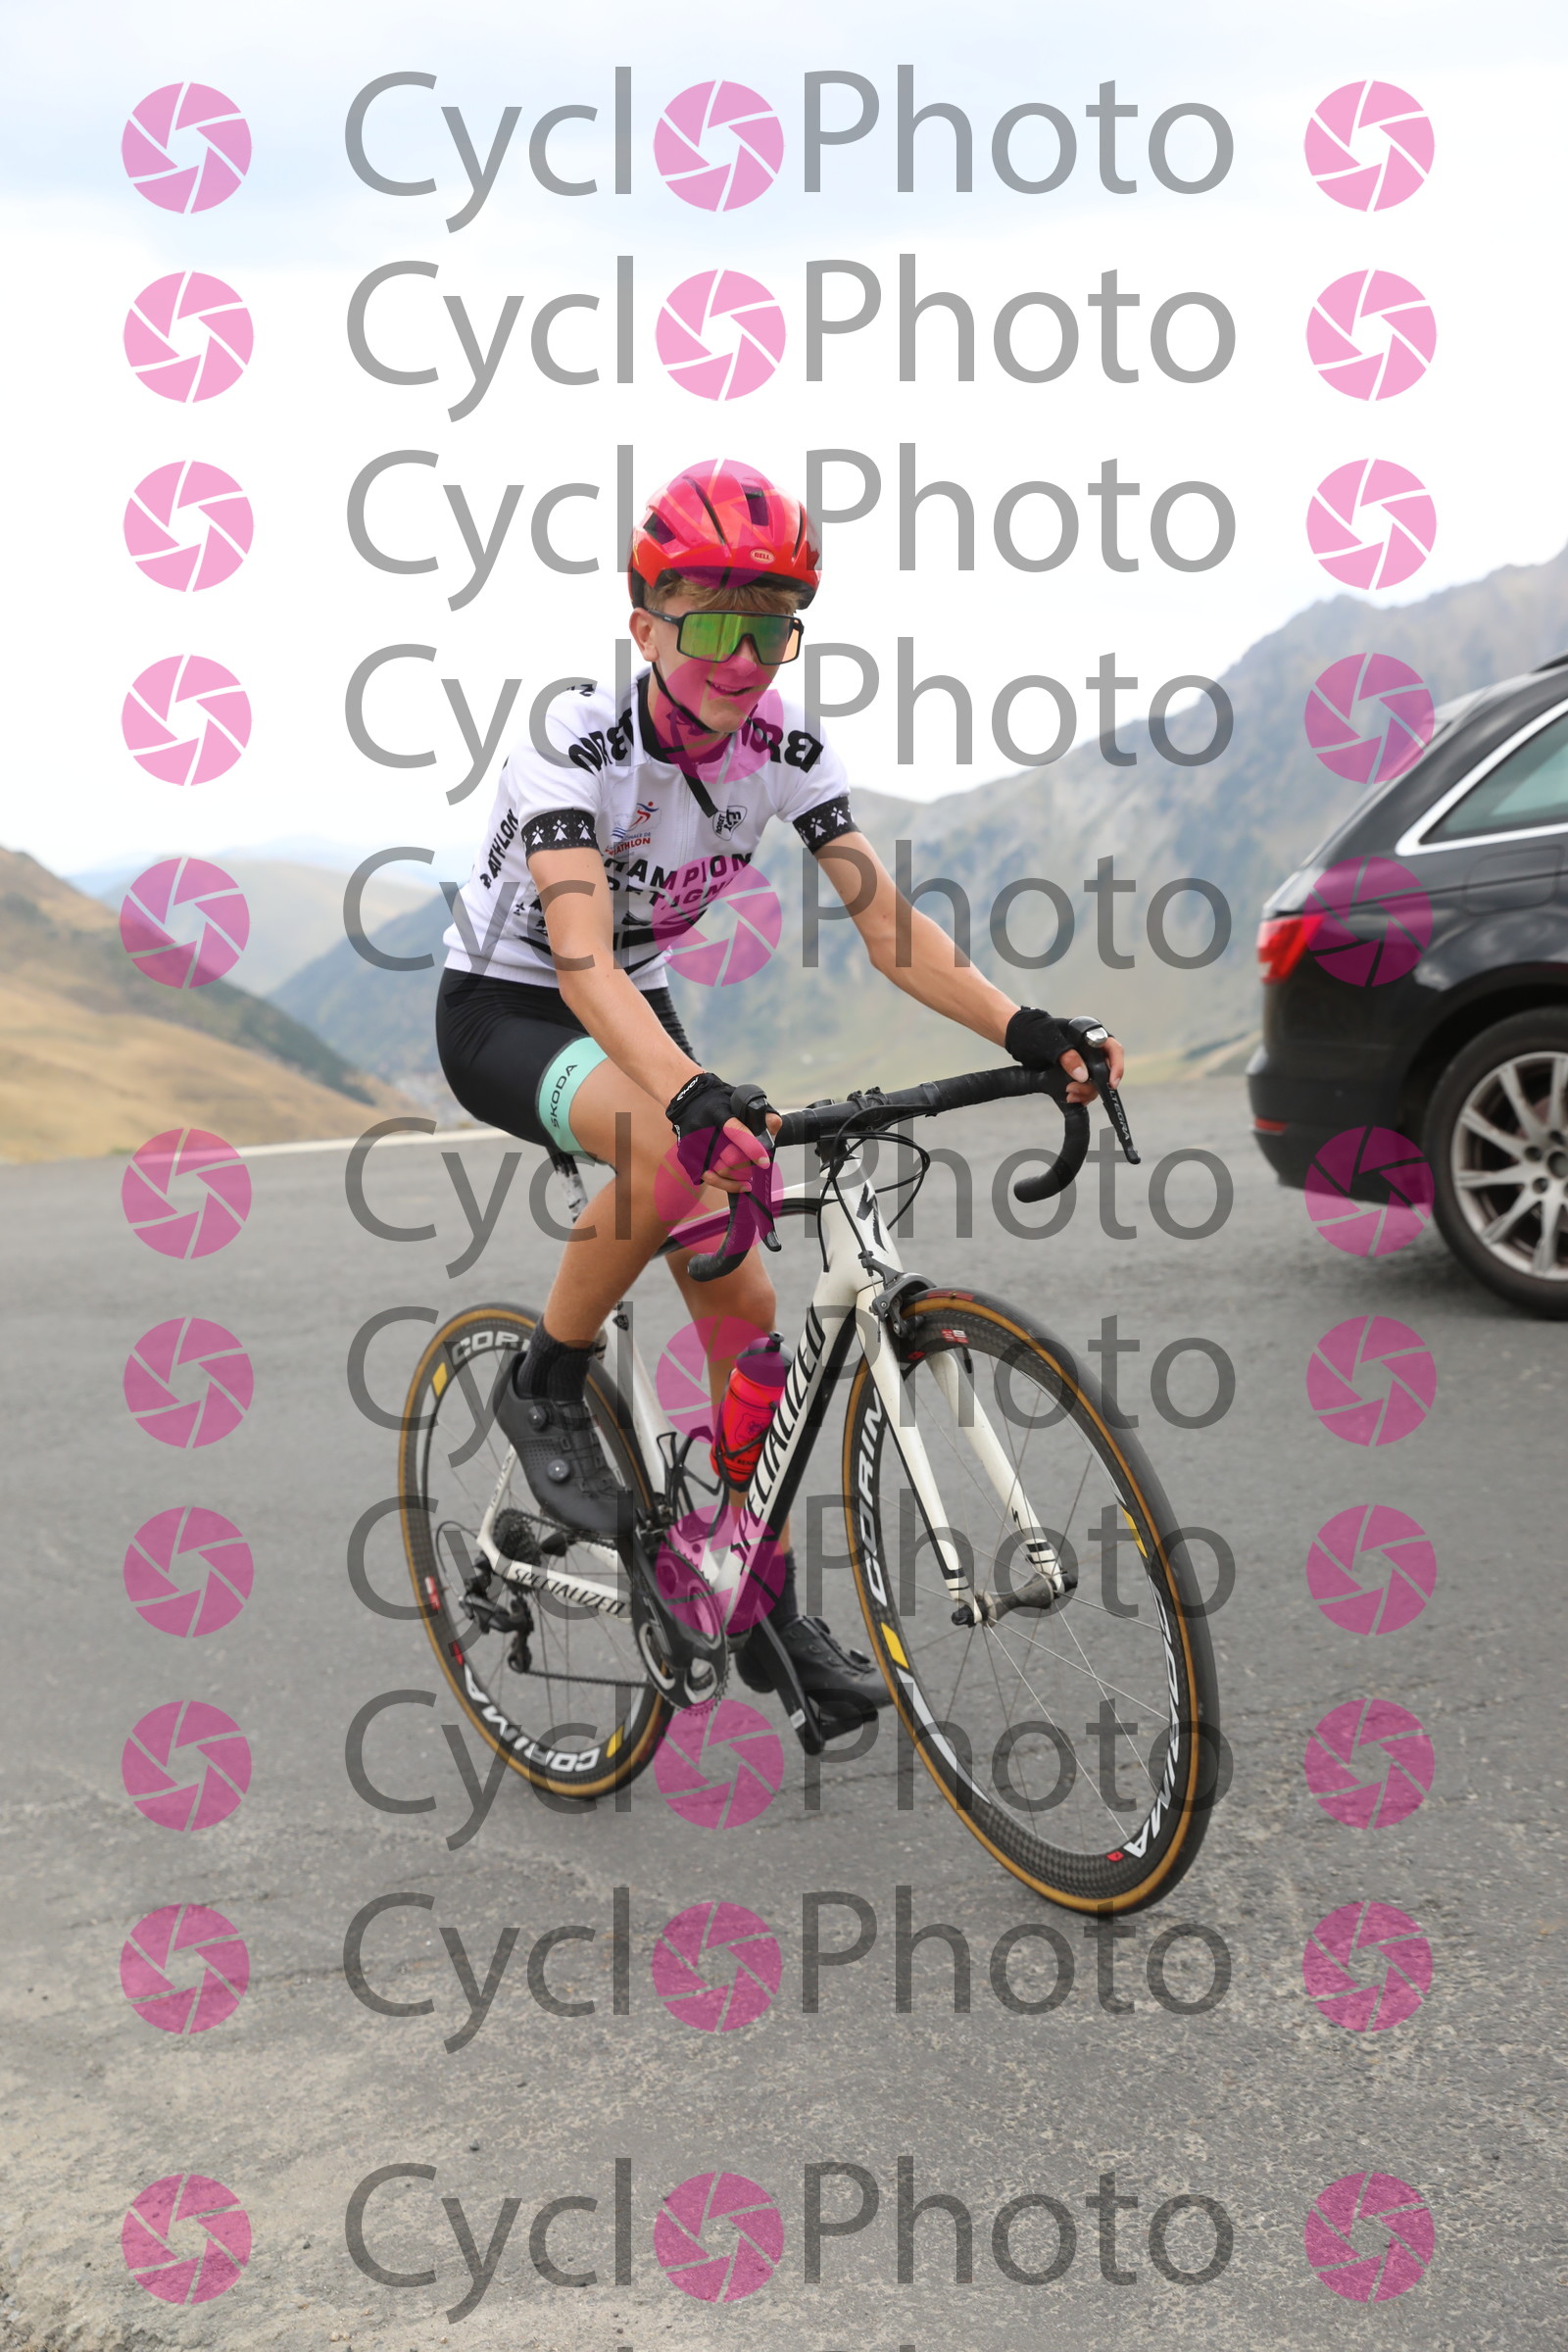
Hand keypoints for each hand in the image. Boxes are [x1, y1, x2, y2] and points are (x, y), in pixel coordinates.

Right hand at [666, 1072, 778, 1194]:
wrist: (687, 1099)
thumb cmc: (717, 1100)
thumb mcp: (738, 1098)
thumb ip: (759, 1111)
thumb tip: (774, 1125)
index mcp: (716, 1111)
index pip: (735, 1131)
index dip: (751, 1147)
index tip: (764, 1161)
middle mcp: (702, 1129)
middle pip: (730, 1157)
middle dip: (748, 1164)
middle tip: (757, 1164)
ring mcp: (693, 1145)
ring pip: (722, 1171)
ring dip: (740, 1175)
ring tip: (749, 1173)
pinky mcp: (688, 1157)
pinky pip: (711, 1179)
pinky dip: (728, 1185)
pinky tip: (741, 1185)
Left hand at [1004, 1006, 1124, 1106]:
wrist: (1018, 1038)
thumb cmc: (1034, 1032)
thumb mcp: (1048, 1041)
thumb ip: (1066, 1055)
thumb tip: (1083, 1074)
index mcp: (1090, 1035)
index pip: (1113, 1049)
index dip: (1117, 1067)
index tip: (1111, 1083)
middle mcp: (1091, 1049)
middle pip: (1107, 1071)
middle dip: (1095, 1085)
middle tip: (1074, 1091)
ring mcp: (1084, 1062)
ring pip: (1096, 1082)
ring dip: (1086, 1092)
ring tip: (1069, 1095)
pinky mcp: (1075, 1074)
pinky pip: (1086, 1088)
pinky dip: (1080, 1095)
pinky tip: (1070, 1098)